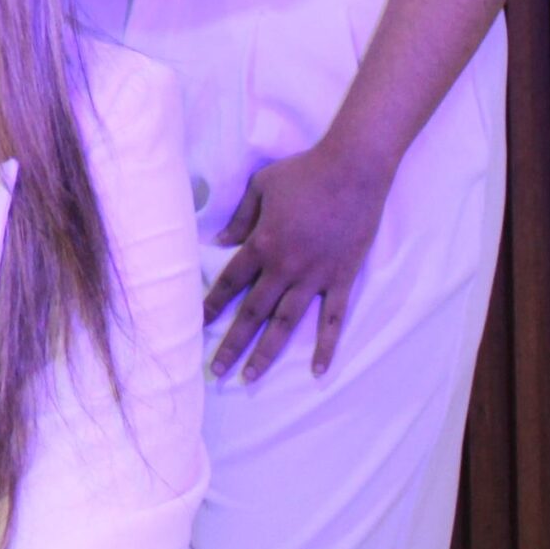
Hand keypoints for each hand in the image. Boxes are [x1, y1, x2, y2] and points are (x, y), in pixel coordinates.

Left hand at [206, 137, 393, 379]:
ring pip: (286, 324)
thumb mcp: (261, 186)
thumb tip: (219, 242)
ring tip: (251, 378)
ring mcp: (315, 277)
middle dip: (232, 344)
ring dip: (267, 352)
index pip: (229, 283)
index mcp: (262, 244)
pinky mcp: (343, 279)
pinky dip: (326, 346)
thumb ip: (241, 217)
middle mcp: (285, 267)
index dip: (211, 305)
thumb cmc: (304, 173)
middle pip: (252, 313)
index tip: (195, 326)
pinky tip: (318, 370)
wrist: (354, 170)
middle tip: (216, 371)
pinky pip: (334, 320)